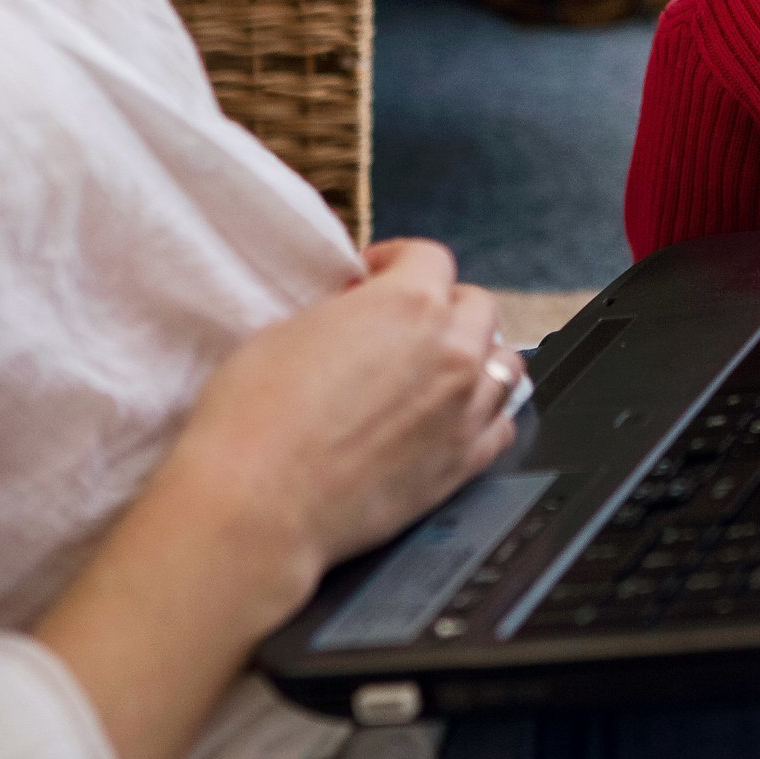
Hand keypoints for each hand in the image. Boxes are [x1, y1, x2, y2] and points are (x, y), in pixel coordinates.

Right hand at [154, 238, 524, 625]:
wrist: (259, 500)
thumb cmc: (256, 417)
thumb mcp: (288, 331)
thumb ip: (344, 314)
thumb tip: (359, 315)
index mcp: (408, 303)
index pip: (430, 258)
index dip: (398, 262)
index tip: (378, 277)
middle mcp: (451, 350)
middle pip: (478, 307)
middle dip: (442, 307)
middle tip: (406, 325)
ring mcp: (465, 409)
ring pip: (503, 363)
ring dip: (475, 357)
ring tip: (439, 369)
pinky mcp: (463, 463)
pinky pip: (502, 425)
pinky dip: (485, 415)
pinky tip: (454, 417)